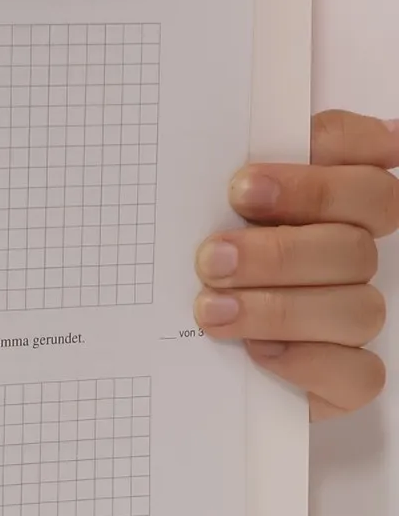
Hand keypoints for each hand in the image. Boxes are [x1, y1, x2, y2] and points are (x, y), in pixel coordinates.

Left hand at [194, 110, 396, 420]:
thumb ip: (214, 172)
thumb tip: (218, 141)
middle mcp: (347, 248)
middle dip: (279, 252)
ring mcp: (352, 311)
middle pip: (355, 240)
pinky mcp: (346, 374)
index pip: (360, 156)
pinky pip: (359, 372)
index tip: (242, 186)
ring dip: (279, 309)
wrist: (154, 342)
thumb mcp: (187, 206)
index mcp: (320, 194)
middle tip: (211, 257)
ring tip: (211, 309)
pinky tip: (255, 353)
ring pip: (358, 306)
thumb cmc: (178, 256)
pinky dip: (307, 361)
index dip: (317, 170)